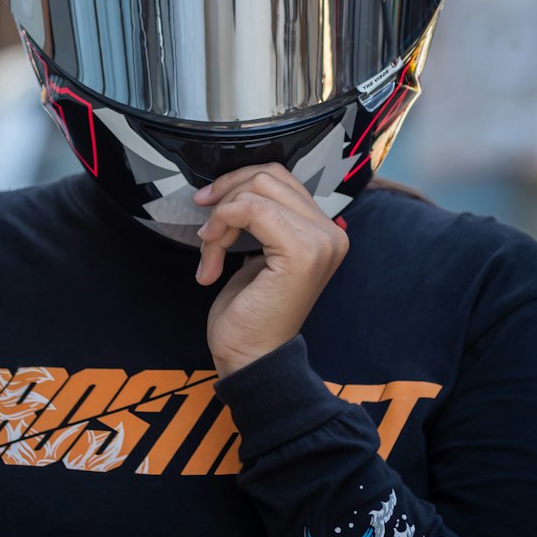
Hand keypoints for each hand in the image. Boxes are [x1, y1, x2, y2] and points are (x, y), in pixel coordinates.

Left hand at [194, 162, 348, 376]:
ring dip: (221, 217)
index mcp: (324, 230)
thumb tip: (237, 183)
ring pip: (257, 191)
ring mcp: (320, 241)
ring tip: (210, 251)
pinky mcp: (300, 252)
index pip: (280, 177)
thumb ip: (264, 216)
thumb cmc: (251, 311)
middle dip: (227, 197)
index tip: (208, 205)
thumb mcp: (260, 251)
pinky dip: (222, 225)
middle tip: (206, 232)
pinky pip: (252, 210)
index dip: (237, 184)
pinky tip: (211, 257)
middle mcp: (330, 232)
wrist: (253, 359)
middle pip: (268, 177)